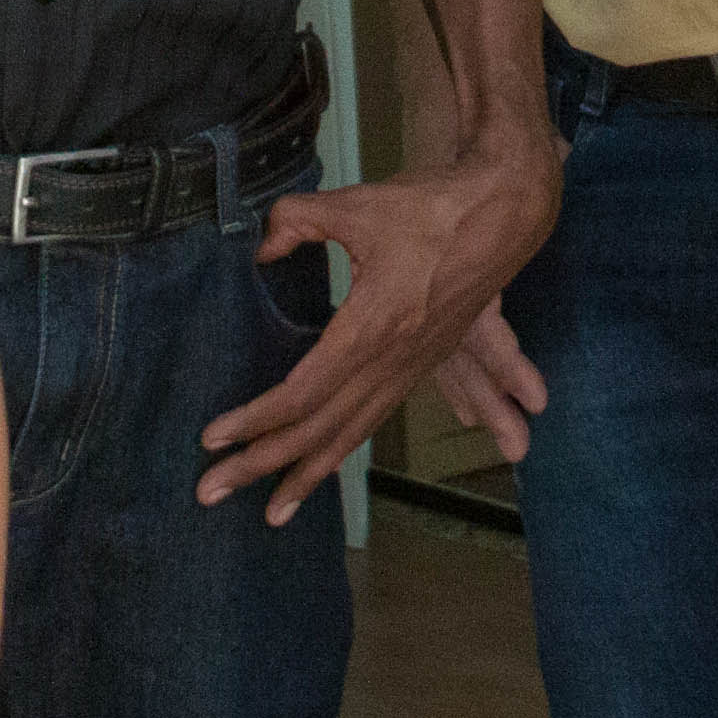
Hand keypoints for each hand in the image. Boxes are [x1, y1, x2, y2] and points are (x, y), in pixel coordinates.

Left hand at [198, 135, 560, 521]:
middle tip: (211, 492)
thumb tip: (259, 247)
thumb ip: (296, 220)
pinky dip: (342, 450)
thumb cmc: (433, 207)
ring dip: (305, 475)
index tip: (212, 438)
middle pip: (318, 429)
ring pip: (351, 435)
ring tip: (271, 512)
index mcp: (373, 327)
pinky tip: (320, 467)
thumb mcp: (357, 204)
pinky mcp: (421, 363)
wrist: (505, 214)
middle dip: (262, 464)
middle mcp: (392, 361)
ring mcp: (410, 367)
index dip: (254, 420)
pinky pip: (373, 420)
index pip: (302, 394)